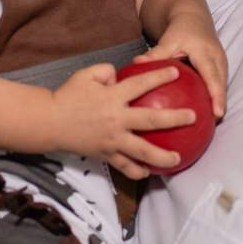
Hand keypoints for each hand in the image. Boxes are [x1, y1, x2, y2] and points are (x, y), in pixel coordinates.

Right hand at [50, 62, 195, 178]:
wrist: (49, 122)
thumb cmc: (67, 96)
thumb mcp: (85, 75)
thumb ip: (106, 71)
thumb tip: (121, 75)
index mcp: (112, 97)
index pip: (141, 84)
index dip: (159, 76)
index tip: (176, 71)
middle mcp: (116, 119)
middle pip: (151, 120)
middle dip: (175, 118)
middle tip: (193, 117)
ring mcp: (112, 140)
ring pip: (142, 151)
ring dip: (163, 156)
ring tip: (179, 159)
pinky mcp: (105, 154)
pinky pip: (124, 166)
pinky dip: (137, 171)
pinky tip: (148, 173)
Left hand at [135, 10, 227, 120]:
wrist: (194, 18)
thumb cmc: (180, 29)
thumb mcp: (168, 39)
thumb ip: (155, 53)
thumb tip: (137, 62)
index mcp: (206, 53)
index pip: (213, 77)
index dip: (217, 96)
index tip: (217, 113)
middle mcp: (218, 59)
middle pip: (222, 85)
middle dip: (220, 104)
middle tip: (213, 124)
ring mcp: (221, 64)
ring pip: (221, 86)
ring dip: (218, 103)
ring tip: (209, 123)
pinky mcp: (219, 68)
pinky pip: (217, 85)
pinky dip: (213, 97)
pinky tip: (201, 112)